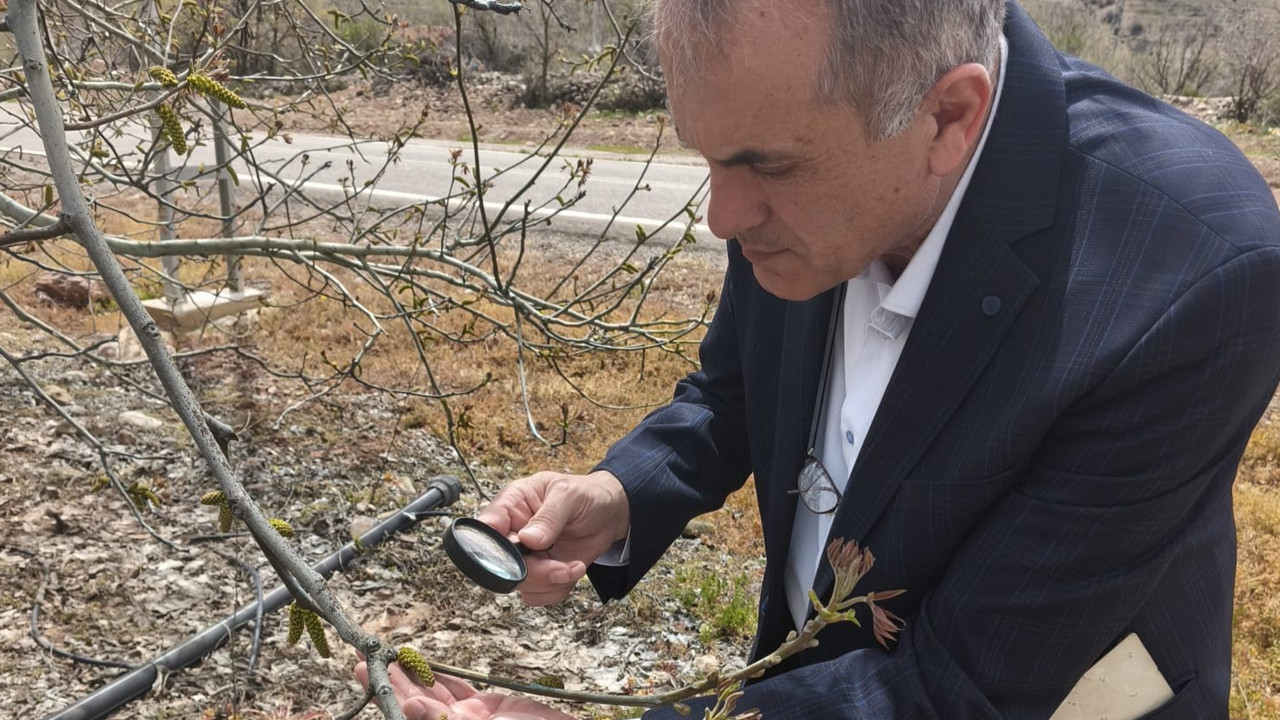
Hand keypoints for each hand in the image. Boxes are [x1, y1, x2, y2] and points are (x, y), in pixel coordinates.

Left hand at [354, 660, 574, 719]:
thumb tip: (409, 708)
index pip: (405, 714)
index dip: (382, 692)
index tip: (361, 670)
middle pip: (412, 702)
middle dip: (388, 678)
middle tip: (363, 654)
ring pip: (431, 693)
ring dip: (409, 673)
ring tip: (386, 654)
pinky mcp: (486, 709)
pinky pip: (457, 689)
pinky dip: (440, 676)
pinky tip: (422, 663)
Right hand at [477, 470, 628, 604]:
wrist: (609, 514)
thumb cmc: (586, 494)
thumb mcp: (569, 494)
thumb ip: (548, 516)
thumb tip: (527, 539)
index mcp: (512, 504)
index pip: (487, 527)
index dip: (493, 544)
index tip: (516, 549)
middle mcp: (513, 532)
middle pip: (503, 565)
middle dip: (533, 572)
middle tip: (559, 566)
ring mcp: (526, 556)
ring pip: (520, 584)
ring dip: (550, 582)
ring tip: (573, 566)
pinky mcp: (541, 573)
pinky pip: (537, 595)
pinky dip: (557, 589)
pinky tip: (572, 571)